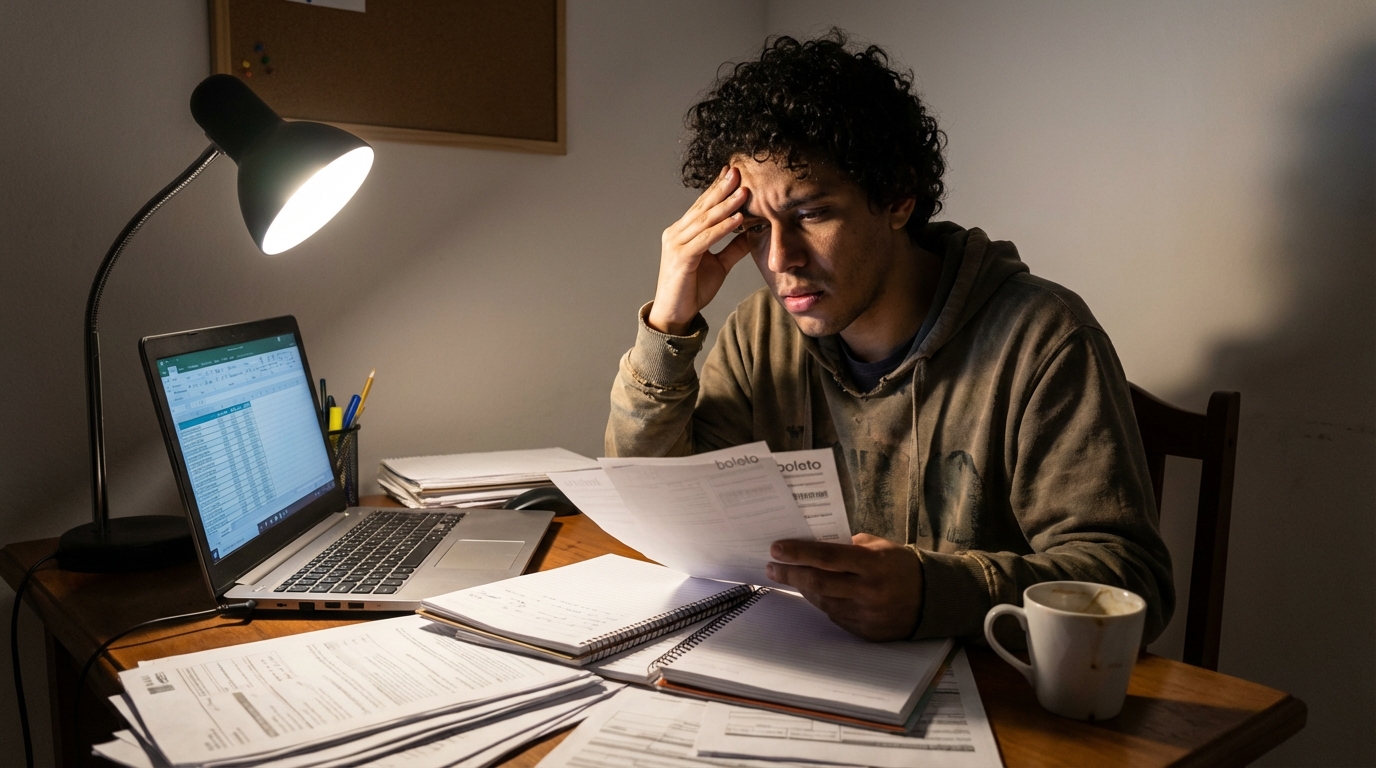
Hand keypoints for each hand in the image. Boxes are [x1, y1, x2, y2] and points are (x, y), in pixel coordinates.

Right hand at [647, 166, 752, 334]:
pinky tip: (737, 220)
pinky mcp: (681, 258)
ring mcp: (676, 244)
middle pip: (703, 207)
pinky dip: (722, 228)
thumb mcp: (719, 265)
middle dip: (722, 189)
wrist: (675, 315)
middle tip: (739, 172)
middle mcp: (676, 233)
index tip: (734, 174)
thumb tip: (752, 233)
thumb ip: (733, 248)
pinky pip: (705, 239)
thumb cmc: (692, 290)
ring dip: (726, 205)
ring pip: (705, 220)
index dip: (718, 189)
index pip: (702, 206)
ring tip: (744, 192)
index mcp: (682, 232)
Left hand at [766, 534, 924, 640]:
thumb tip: (814, 544)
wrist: (934, 600)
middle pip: (818, 582)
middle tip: (772, 567)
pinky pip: (835, 616)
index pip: (827, 556)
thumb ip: (849, 545)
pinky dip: (823, 602)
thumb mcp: (880, 547)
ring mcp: (867, 614)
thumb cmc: (902, 566)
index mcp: (873, 564)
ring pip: (823, 602)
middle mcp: (868, 591)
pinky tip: (815, 592)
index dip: (798, 553)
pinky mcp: (866, 632)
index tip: (776, 548)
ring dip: (802, 589)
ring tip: (790, 577)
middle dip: (790, 573)